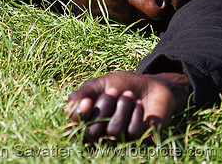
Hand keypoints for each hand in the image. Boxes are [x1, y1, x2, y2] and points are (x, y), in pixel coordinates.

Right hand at [65, 71, 190, 141]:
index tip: (87, 101)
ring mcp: (119, 137)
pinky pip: (131, 131)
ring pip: (113, 130)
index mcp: (89, 118)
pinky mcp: (137, 137)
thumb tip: (68, 109)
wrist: (153, 84)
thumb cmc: (125, 84)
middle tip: (113, 91)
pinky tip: (139, 103)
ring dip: (122, 107)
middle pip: (92, 130)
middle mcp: (101, 132)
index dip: (79, 116)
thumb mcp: (103, 83)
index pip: (74, 126)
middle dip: (103, 106)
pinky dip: (135, 112)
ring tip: (129, 94)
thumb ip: (84, 92)